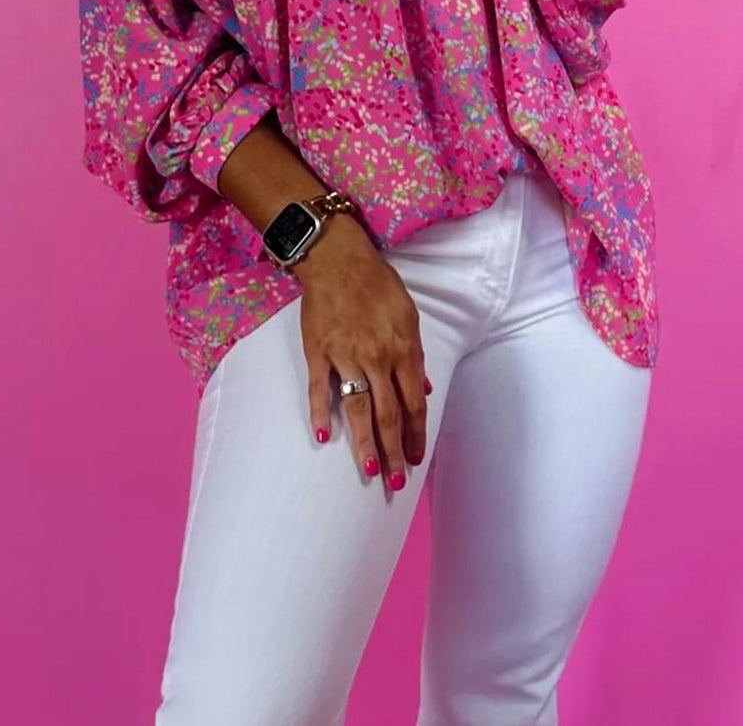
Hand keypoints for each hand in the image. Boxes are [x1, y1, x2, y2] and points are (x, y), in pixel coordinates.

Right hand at [293, 213, 430, 490]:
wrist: (337, 259)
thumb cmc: (377, 284)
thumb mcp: (408, 315)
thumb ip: (415, 355)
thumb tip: (423, 387)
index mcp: (403, 349)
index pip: (413, 403)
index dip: (415, 434)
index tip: (415, 458)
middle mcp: (377, 358)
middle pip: (388, 415)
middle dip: (393, 452)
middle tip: (396, 482)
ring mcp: (346, 357)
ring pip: (358, 410)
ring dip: (364, 445)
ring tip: (370, 472)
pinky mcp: (319, 352)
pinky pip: (320, 389)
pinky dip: (321, 414)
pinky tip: (323, 438)